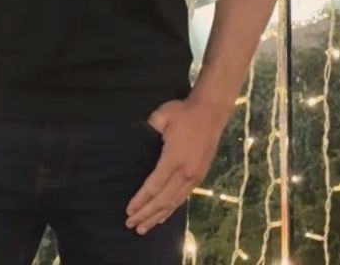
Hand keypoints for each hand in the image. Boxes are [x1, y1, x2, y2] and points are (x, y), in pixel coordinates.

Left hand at [125, 97, 223, 234]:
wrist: (210, 112)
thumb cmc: (183, 112)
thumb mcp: (161, 116)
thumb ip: (148, 129)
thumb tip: (135, 140)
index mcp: (173, 158)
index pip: (154, 186)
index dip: (141, 200)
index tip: (129, 210)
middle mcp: (185, 173)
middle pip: (163, 200)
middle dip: (146, 214)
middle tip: (131, 225)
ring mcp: (194, 177)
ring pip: (173, 203)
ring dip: (157, 217)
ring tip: (144, 228)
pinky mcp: (199, 177)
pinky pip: (182, 198)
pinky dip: (171, 210)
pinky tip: (162, 216)